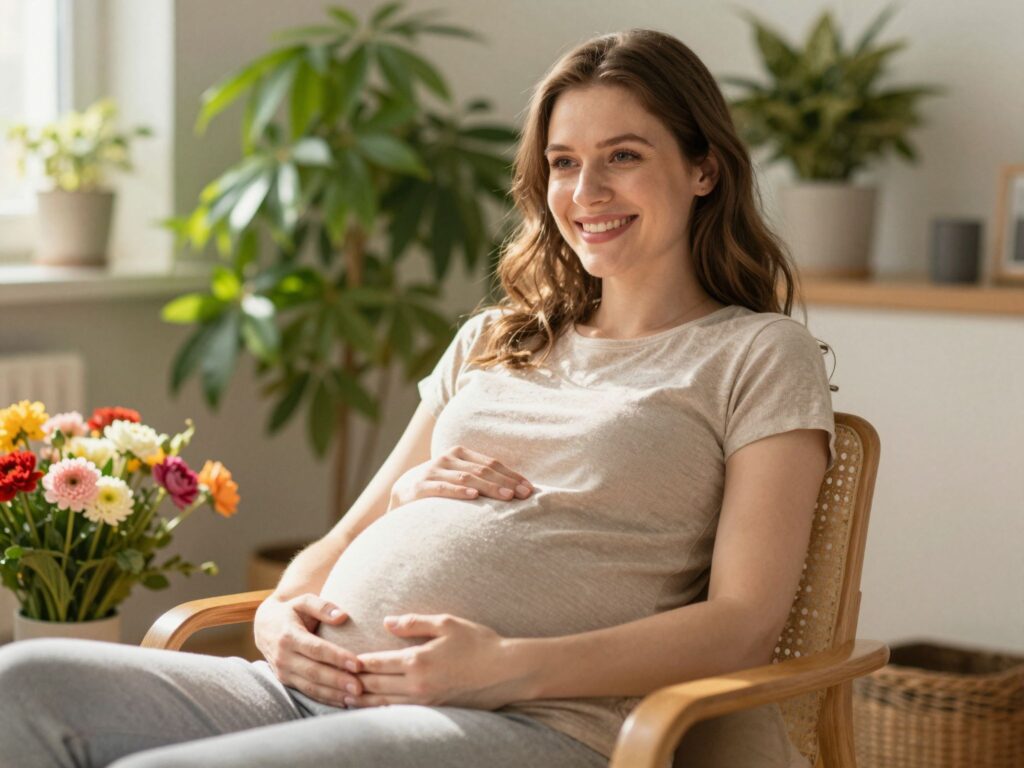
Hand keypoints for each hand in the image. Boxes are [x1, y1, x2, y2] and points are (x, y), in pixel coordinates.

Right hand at [254, 593, 365, 706]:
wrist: (264, 626)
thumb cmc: (291, 611)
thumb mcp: (303, 601)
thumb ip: (323, 606)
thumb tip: (342, 616)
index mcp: (288, 636)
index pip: (316, 649)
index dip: (337, 657)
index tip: (357, 663)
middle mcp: (283, 657)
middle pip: (314, 672)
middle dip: (338, 681)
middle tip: (360, 687)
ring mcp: (283, 672)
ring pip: (310, 686)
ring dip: (333, 693)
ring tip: (355, 697)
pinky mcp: (286, 681)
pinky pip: (307, 692)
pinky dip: (325, 698)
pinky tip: (344, 701)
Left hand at [349, 614, 525, 709]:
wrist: (507, 671)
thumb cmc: (479, 642)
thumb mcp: (447, 623)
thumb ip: (414, 622)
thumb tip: (387, 622)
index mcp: (417, 661)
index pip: (375, 663)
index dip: (355, 662)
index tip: (340, 658)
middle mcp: (417, 685)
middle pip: (374, 685)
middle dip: (353, 682)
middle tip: (334, 679)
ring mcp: (425, 701)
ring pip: (383, 704)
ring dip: (363, 700)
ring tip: (345, 697)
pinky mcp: (434, 710)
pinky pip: (400, 712)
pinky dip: (382, 709)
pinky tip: (374, 706)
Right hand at [387, 445, 533, 510]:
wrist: (401, 495)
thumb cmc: (438, 488)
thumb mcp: (458, 479)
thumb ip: (480, 480)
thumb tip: (516, 491)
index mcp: (459, 454)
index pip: (491, 463)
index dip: (512, 475)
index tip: (530, 489)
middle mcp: (447, 459)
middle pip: (482, 470)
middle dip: (506, 483)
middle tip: (524, 495)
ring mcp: (432, 471)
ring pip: (466, 478)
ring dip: (489, 488)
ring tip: (507, 497)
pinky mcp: (420, 487)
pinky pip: (442, 488)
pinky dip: (459, 492)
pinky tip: (473, 497)